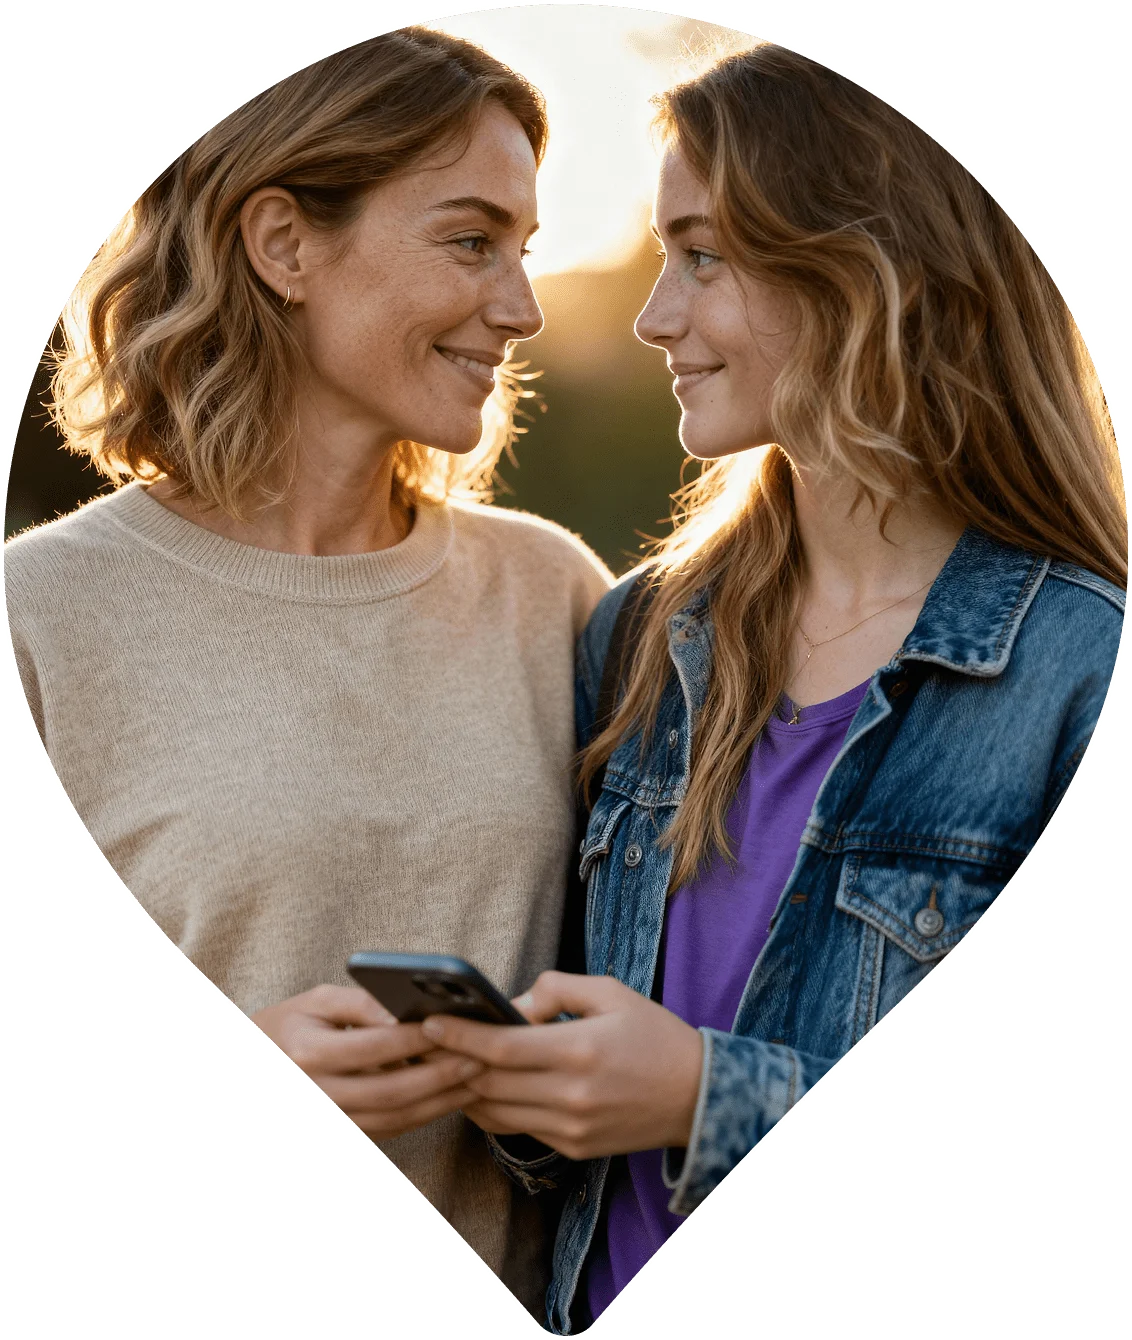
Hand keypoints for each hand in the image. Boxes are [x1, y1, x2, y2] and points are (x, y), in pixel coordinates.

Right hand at [252, 985, 482, 1140]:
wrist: (257, 1068)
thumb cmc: (289, 1025)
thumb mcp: (316, 1001)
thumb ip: (360, 1004)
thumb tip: (402, 1012)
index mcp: (308, 1053)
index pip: (373, 1046)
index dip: (413, 1038)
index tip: (451, 1024)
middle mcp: (316, 1095)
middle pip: (390, 1090)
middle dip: (439, 1075)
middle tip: (479, 1058)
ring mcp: (329, 1122)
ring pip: (393, 1119)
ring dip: (438, 1103)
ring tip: (475, 1080)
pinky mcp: (342, 1136)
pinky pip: (388, 1131)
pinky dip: (422, 1116)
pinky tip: (449, 1098)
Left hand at [420, 972, 703, 1160]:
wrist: (697, 1096)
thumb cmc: (653, 1035)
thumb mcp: (610, 992)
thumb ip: (555, 990)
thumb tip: (509, 1005)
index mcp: (581, 1049)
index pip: (501, 1048)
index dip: (459, 1035)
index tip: (429, 1021)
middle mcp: (572, 1095)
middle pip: (488, 1082)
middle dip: (451, 1061)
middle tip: (424, 1040)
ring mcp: (570, 1127)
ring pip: (495, 1111)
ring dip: (465, 1088)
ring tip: (447, 1061)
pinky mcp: (572, 1148)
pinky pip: (517, 1127)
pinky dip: (493, 1106)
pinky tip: (484, 1084)